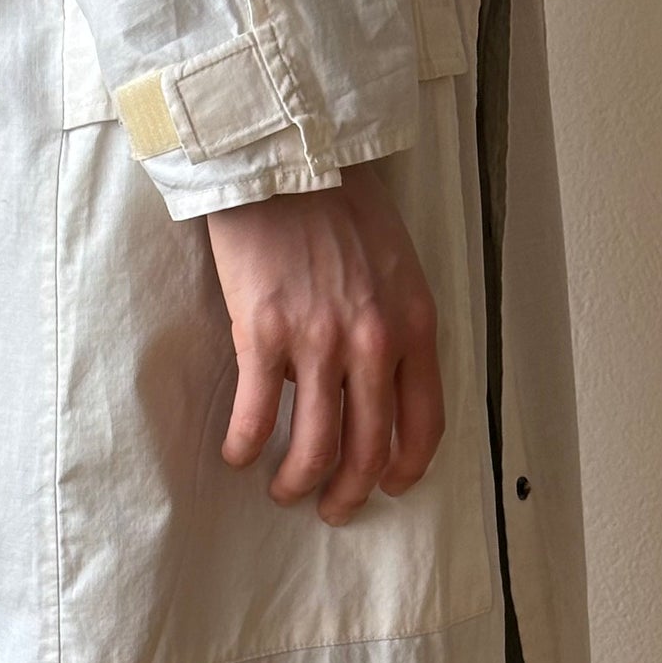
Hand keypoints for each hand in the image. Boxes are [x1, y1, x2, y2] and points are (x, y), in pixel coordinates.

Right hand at [204, 163, 444, 526]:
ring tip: (284, 490)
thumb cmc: (340, 204)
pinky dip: (245, 446)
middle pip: (367, 448)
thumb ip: (394, 326)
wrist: (287, 154)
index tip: (390, 486)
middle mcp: (373, 342)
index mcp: (414, 326)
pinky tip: (238, 455)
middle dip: (349, 493)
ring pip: (314, 446)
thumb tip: (366, 383)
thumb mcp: (396, 267)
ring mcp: (318, 341)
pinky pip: (255, 415)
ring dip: (297, 482)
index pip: (424, 423)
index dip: (406, 468)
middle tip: (332, 508)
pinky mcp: (264, 333)